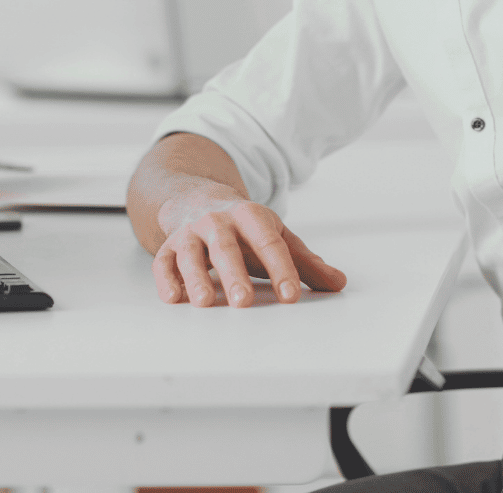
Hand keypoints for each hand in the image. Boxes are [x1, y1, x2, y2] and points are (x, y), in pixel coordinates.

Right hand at [153, 193, 346, 307]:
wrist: (198, 198)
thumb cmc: (244, 227)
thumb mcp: (276, 236)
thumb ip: (306, 262)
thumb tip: (339, 283)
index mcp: (250, 216)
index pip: (269, 243)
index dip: (281, 269)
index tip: (291, 295)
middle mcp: (218, 222)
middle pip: (227, 248)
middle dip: (234, 275)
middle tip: (243, 301)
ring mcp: (191, 233)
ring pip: (191, 254)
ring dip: (197, 278)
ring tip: (205, 303)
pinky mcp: (169, 246)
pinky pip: (164, 261)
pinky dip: (165, 279)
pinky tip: (173, 298)